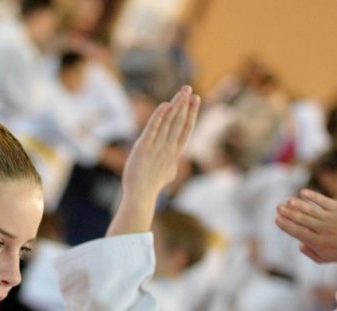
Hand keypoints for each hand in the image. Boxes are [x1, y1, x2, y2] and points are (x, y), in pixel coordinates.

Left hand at [108, 86, 199, 234]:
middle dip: (185, 104)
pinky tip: (165, 104)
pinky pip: (153, 128)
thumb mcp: (167, 175)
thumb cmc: (151, 187)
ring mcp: (157, 147)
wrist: (140, 196)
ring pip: (169, 122)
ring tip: (182, 91)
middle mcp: (169, 148)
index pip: (186, 129)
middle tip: (189, 88)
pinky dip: (159, 116)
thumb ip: (172, 166)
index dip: (192, 113)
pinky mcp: (144, 148)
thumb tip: (175, 166)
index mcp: (175, 153)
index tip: (196, 99)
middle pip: (180, 122)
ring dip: (176, 105)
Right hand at [275, 189, 336, 263]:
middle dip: (288, 213)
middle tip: (278, 207)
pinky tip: (303, 193)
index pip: (297, 232)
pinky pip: (323, 200)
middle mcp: (324, 229)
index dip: (286, 225)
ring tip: (287, 201)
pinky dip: (312, 196)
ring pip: (310, 209)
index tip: (277, 219)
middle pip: (301, 219)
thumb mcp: (323, 259)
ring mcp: (331, 218)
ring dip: (297, 204)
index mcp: (318, 243)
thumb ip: (308, 252)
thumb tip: (298, 242)